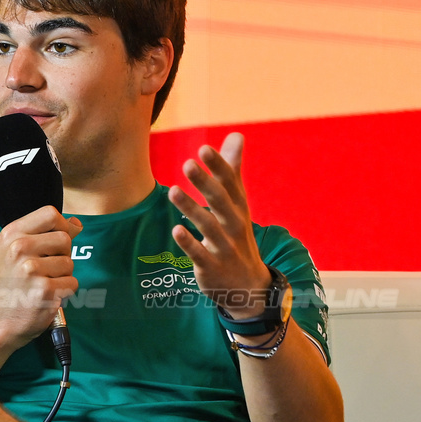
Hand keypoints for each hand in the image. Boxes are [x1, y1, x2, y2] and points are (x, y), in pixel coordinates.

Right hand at [0, 206, 82, 347]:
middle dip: (63, 255)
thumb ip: (44, 235)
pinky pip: (72, 283)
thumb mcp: (14, 252)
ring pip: (69, 263)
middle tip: (45, 270)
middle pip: (64, 239)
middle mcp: (19, 248)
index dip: (62, 226)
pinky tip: (45, 296)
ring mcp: (32, 269)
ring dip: (62, 276)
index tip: (56, 242)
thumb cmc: (7, 287)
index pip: (50, 213)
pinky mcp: (44, 290)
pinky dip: (64, 292)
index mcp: (11, 234)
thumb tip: (76, 224)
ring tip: (41, 284)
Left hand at [167, 133, 272, 318]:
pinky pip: (200, 254)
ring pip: (208, 226)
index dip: (218, 166)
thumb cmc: (237, 236)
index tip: (204, 148)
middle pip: (220, 201)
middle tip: (187, 163)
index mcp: (239, 207)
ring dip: (191, 209)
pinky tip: (176, 230)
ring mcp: (224, 248)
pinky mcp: (211, 267)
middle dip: (205, 183)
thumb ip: (232, 170)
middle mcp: (235, 226)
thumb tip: (236, 134)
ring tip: (172, 191)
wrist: (248, 287)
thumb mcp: (238, 204)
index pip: (230, 183)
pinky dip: (189, 243)